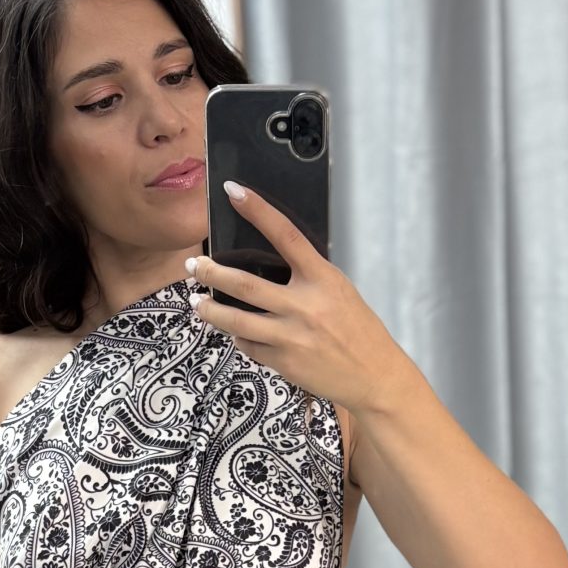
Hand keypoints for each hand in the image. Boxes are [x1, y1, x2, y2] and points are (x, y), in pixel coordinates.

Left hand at [186, 182, 408, 414]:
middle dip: (211, 272)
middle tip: (193, 265)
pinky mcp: (283, 362)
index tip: (232, 191)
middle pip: (244, 284)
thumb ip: (308, 278)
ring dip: (210, 310)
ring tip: (196, 303)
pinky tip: (236, 332)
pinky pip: (249, 345)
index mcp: (322, 279)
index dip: (258, 211)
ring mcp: (291, 336)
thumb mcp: (339, 292)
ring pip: (236, 321)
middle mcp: (304, 305)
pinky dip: (239, 337)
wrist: (374, 376)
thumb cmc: (358, 330)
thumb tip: (269, 263)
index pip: (285, 235)